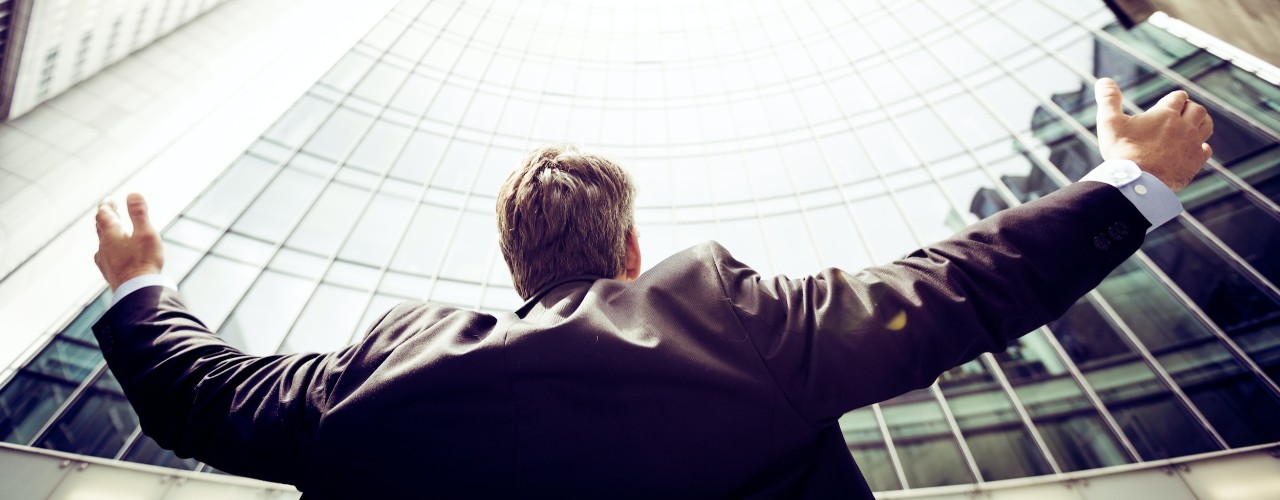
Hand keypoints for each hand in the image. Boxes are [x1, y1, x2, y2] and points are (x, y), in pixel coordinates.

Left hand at [95, 193, 164, 290]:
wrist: (137, 291)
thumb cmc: (144, 261)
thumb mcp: (146, 233)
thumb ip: (139, 213)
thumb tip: (132, 193)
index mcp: (111, 234)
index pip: (104, 214)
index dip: (106, 205)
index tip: (110, 200)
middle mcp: (103, 246)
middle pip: (100, 227)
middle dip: (105, 217)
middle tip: (110, 210)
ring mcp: (104, 261)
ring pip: (101, 242)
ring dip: (106, 233)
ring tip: (111, 230)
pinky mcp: (109, 273)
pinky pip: (104, 257)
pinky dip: (107, 249)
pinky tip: (109, 255)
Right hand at [1094, 78, 1212, 190]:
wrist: (1137, 182)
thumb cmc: (1122, 151)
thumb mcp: (1110, 122)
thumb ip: (1109, 99)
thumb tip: (1103, 80)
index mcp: (1166, 113)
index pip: (1179, 97)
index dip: (1174, 98)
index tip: (1169, 102)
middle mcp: (1185, 126)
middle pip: (1197, 109)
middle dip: (1189, 108)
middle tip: (1182, 112)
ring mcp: (1192, 144)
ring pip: (1206, 126)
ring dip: (1201, 122)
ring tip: (1192, 125)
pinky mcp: (1195, 162)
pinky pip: (1206, 149)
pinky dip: (1202, 146)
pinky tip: (1194, 149)